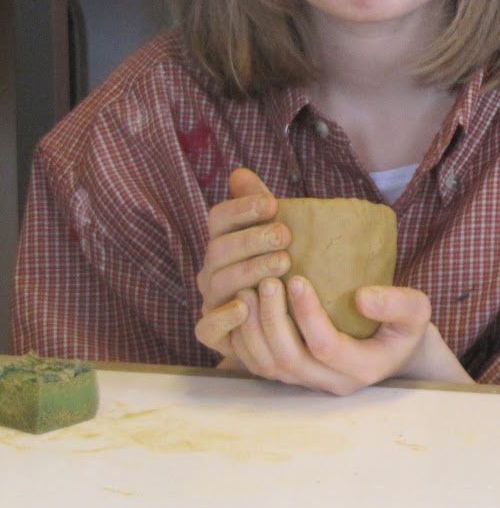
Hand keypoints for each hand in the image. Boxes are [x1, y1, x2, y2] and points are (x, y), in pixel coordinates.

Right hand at [194, 168, 288, 364]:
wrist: (285, 326)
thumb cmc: (282, 273)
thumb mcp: (277, 237)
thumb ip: (259, 205)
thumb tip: (240, 173)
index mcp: (224, 244)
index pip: (219, 218)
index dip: (242, 208)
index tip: (273, 203)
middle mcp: (211, 272)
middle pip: (219, 249)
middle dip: (252, 238)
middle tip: (285, 235)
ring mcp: (211, 302)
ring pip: (220, 283)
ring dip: (250, 271)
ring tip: (284, 263)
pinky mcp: (214, 334)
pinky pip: (207, 328)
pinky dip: (224, 317)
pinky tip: (246, 306)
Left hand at [228, 274, 465, 394]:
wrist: (394, 348)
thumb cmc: (403, 325)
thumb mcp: (417, 310)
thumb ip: (399, 303)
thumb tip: (362, 297)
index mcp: (365, 368)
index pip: (326, 346)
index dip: (308, 315)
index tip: (297, 279)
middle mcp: (334, 383)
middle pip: (290, 359)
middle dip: (273, 319)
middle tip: (266, 281)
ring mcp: (310, 383)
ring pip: (269, 366)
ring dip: (253, 329)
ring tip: (248, 291)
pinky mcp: (293, 378)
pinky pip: (259, 367)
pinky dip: (245, 340)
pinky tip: (243, 310)